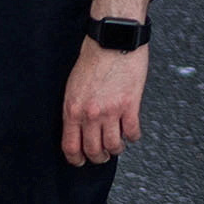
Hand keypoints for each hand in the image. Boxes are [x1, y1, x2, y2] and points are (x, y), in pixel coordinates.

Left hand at [62, 41, 148, 165]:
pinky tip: (132, 134)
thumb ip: (75, 109)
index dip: (76, 159)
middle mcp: (90, 114)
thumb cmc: (93, 59)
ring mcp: (111, 111)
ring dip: (116, 149)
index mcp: (72, 110)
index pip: (70, 146)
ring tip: (118, 146)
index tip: (81, 161)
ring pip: (113, 145)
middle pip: (93, 150)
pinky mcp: (130, 105)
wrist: (112, 42)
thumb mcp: (73, 87)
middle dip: (98, 157)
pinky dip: (133, 137)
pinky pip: (132, 131)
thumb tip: (78, 127)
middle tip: (102, 156)